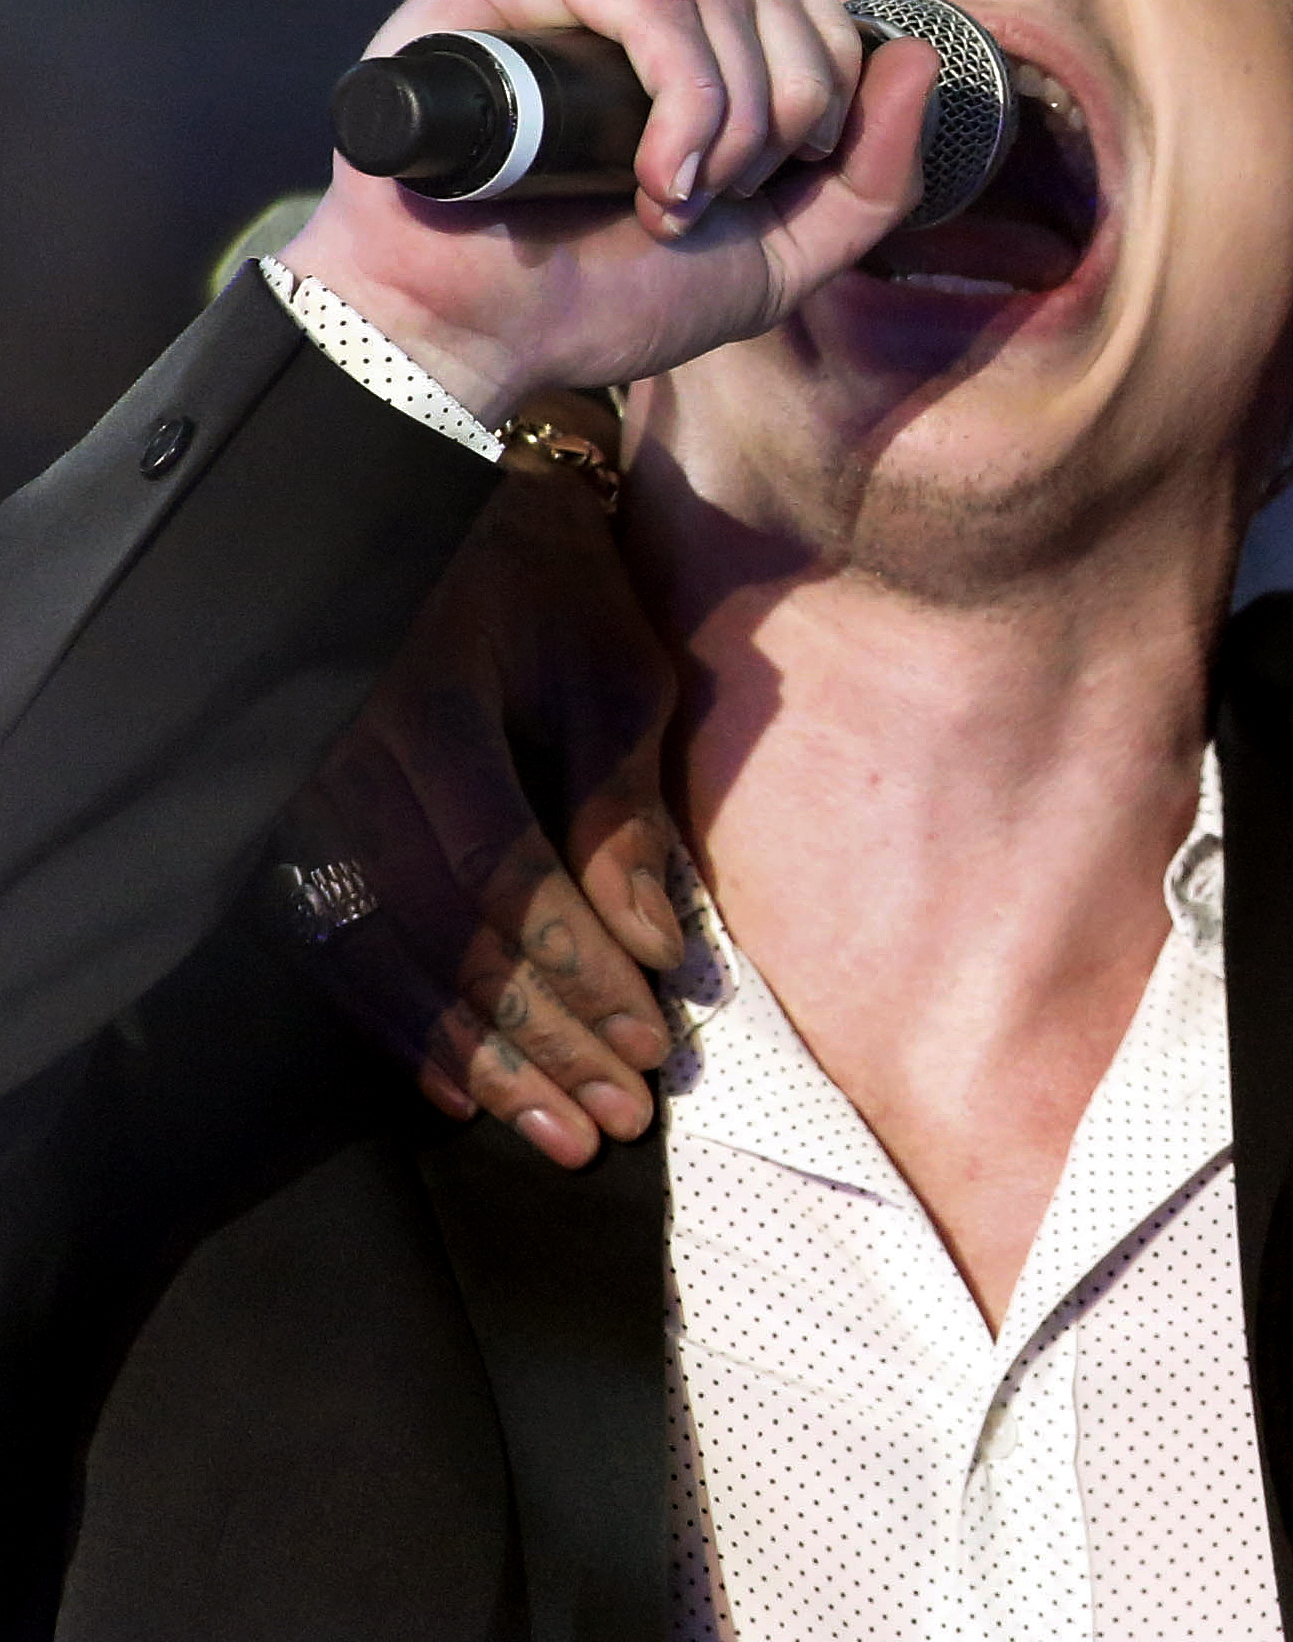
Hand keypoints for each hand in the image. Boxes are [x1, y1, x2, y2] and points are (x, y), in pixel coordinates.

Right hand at [274, 0, 936, 415]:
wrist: (481, 343)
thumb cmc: (608, 298)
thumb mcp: (785, 251)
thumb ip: (874, 173)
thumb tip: (920, 54)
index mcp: (671, 28)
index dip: (825, 76)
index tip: (781, 179)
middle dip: (790, 104)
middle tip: (727, 195)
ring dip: (730, 122)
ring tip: (671, 202)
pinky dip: (679, 96)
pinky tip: (650, 178)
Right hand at [279, 454, 682, 1166]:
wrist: (445, 510)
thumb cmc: (554, 587)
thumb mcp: (615, 674)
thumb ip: (625, 811)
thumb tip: (656, 953)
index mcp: (431, 704)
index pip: (500, 875)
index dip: (575, 972)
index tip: (650, 1047)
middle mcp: (343, 757)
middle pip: (436, 934)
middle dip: (534, 1040)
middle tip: (611, 1123)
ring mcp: (299, 792)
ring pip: (376, 957)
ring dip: (470, 1057)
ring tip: (552, 1131)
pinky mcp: (287, 821)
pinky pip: (328, 945)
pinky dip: (395, 1023)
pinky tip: (455, 1087)